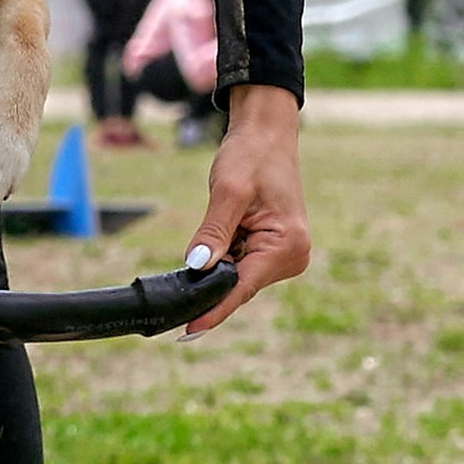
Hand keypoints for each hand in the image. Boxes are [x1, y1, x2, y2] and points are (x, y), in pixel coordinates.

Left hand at [182, 84, 308, 333]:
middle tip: (173, 287)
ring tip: (203, 239)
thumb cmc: (252, 154)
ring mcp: (282, 255)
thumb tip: (196, 268)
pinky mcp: (271, 249)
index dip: (212, 309)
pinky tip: (211, 243)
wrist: (265, 133)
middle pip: (238, 286)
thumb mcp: (228, 191)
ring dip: (214, 268)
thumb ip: (213, 232)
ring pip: (236, 277)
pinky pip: (239, 265)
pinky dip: (221, 259)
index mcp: (288, 245)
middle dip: (208, 284)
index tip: (187, 331)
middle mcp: (291, 256)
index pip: (241, 287)